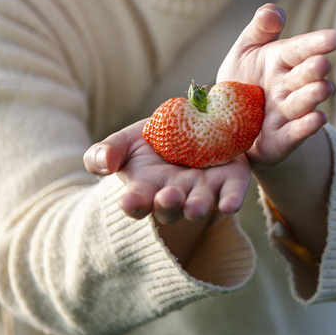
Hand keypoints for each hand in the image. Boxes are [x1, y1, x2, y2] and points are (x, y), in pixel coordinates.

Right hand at [84, 120, 251, 224]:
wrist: (193, 125)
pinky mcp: (230, 179)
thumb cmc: (153, 140)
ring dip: (198, 207)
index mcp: (147, 190)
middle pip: (171, 209)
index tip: (128, 201)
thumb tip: (104, 164)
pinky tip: (229, 206)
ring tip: (194, 207)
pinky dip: (231, 199)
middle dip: (168, 205)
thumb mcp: (125, 142)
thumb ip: (106, 152)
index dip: (133, 204)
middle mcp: (176, 195)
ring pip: (200, 204)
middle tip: (167, 197)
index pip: (137, 203)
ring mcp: (203, 189)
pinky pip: (232, 193)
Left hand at [217, 3, 335, 168]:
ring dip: (312, 96)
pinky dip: (305, 127)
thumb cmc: (241, 81)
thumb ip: (260, 29)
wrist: (230, 125)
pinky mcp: (282, 140)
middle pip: (305, 76)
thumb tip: (272, 12)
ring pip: (303, 103)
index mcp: (282, 60)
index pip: (301, 48)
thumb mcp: (245, 50)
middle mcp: (290, 86)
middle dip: (313, 70)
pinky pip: (294, 133)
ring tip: (322, 88)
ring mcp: (288, 114)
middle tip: (321, 64)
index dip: (317, 42)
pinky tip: (317, 119)